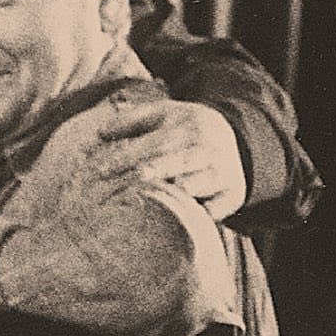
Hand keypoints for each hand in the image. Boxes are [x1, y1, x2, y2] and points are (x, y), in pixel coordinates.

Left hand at [86, 90, 247, 220]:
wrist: (237, 140)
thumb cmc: (185, 130)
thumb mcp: (162, 115)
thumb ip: (130, 121)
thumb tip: (100, 133)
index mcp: (188, 127)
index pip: (153, 143)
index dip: (126, 156)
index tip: (99, 170)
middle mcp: (207, 149)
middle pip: (176, 161)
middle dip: (152, 171)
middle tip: (128, 182)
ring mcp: (222, 172)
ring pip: (198, 184)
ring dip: (177, 192)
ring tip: (153, 200)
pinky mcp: (232, 195)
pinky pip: (215, 209)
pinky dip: (200, 214)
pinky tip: (180, 221)